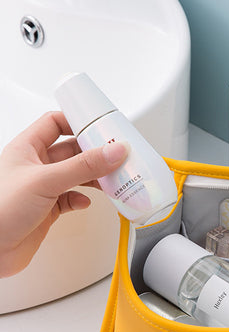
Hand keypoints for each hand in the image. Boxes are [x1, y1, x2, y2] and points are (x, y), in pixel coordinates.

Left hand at [0, 111, 127, 276]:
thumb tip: (113, 152)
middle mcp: (34, 166)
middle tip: (113, 154)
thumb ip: (83, 166)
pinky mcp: (48, 209)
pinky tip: (86, 201)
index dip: (77, 122)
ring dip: (93, 177)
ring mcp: (42, 188)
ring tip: (109, 177)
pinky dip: (83, 199)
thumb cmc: (0, 210)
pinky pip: (71, 199)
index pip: (54, 123)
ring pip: (75, 175)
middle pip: (71, 150)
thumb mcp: (46, 180)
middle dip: (92, 153)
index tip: (100, 127)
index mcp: (26, 149)